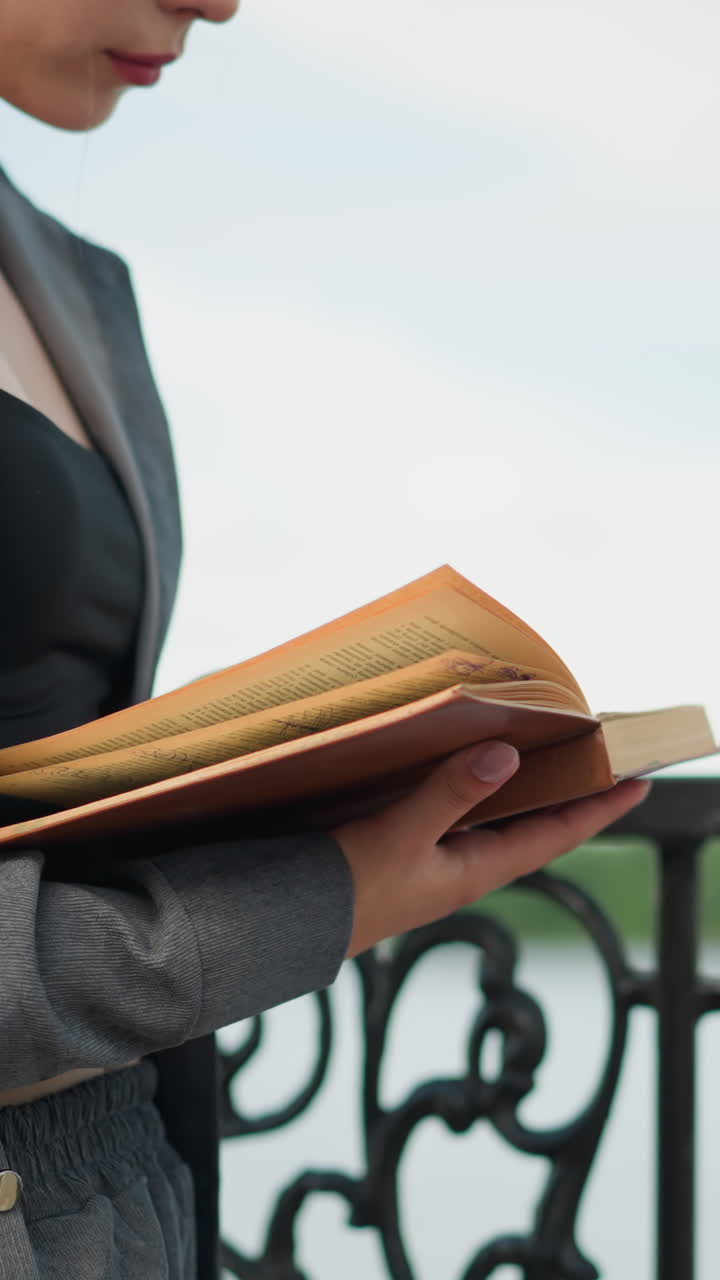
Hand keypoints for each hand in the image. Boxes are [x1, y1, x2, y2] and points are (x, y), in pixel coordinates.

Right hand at [333, 740, 649, 957]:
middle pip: (532, 824)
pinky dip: (473, 787)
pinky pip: (456, 814)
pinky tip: (462, 765)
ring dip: (523, 787)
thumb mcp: (401, 837)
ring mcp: (435, 860)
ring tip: (545, 751)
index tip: (638, 782)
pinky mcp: (405, 851)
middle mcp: (463, 865)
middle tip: (598, 756)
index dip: (597, 810)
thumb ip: (450, 795)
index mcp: (475, 869)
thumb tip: (506, 755)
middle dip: (568, 792)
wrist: (288, 925)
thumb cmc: (348, 890)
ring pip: (494, 818)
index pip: (554, 836)